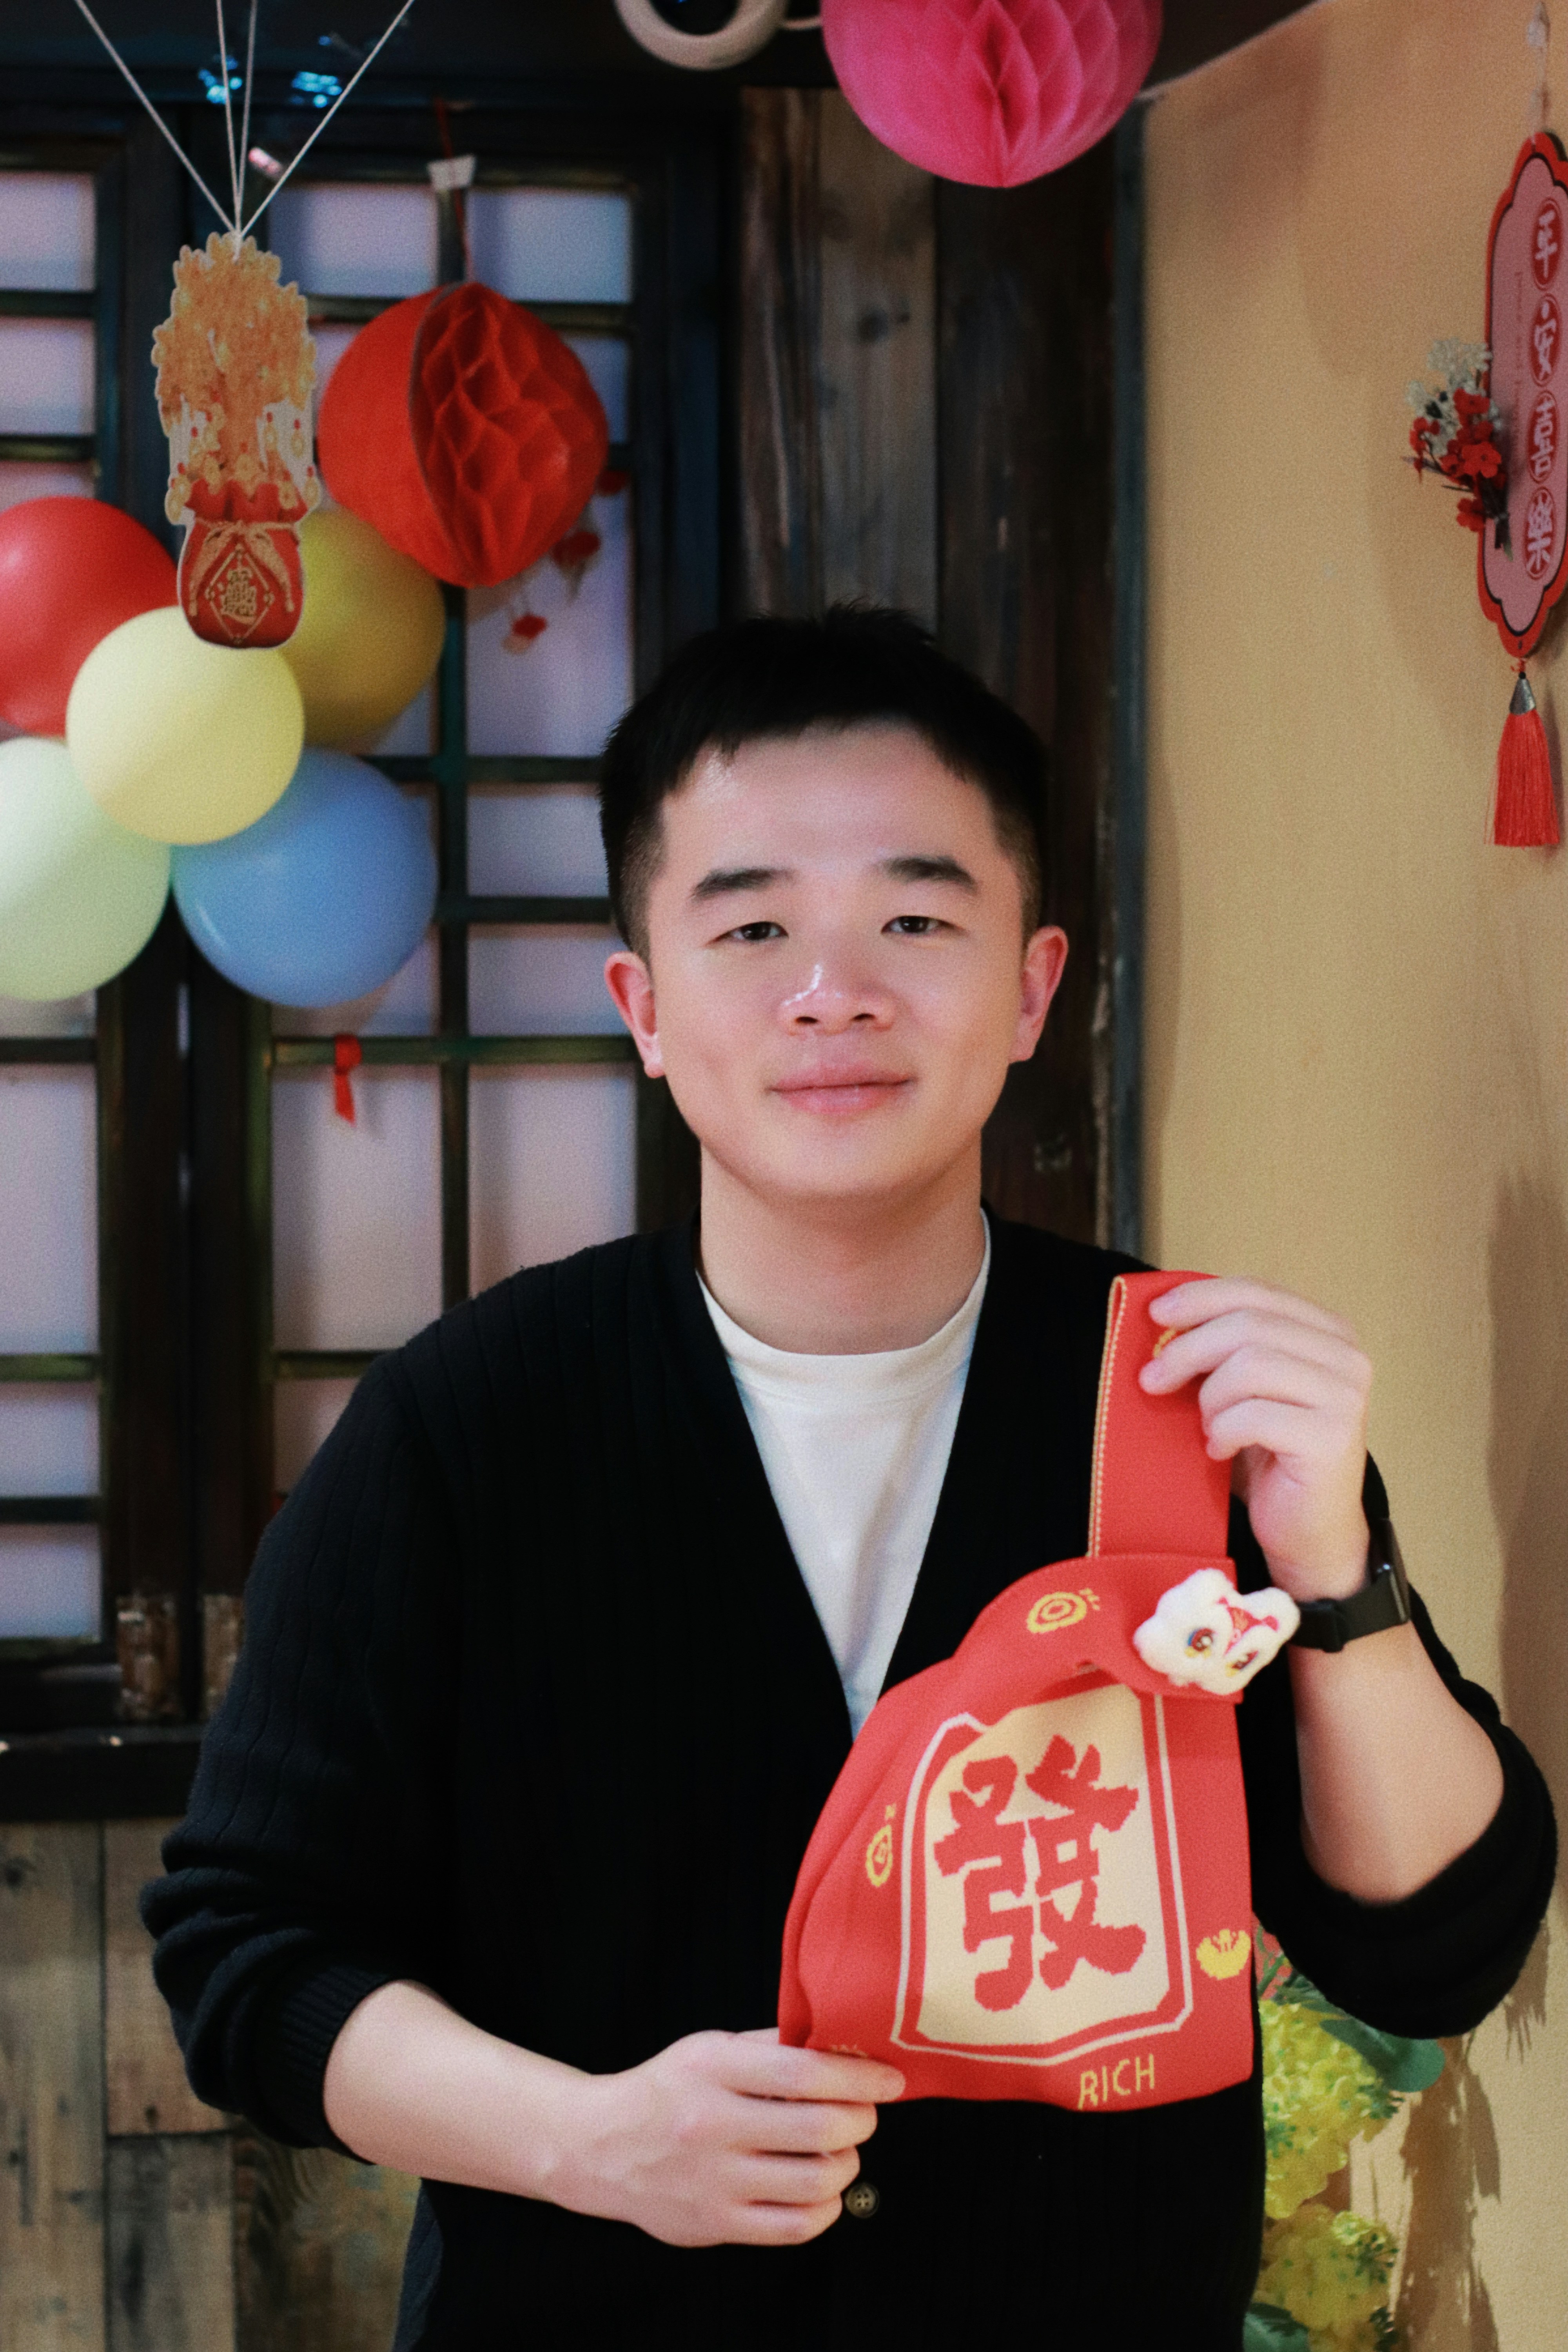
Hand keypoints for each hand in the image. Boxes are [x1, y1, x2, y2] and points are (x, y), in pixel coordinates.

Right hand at [549, 2028, 903, 2247]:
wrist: (601, 2146)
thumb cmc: (668, 2091)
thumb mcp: (711, 2049)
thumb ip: (772, 2046)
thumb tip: (842, 2047)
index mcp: (714, 2069)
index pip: (805, 2071)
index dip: (860, 2077)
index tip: (889, 2079)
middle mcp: (713, 2124)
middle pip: (819, 2126)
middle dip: (861, 2120)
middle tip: (865, 2115)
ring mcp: (714, 2180)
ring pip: (815, 2179)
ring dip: (847, 2164)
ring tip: (841, 2151)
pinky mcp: (715, 2224)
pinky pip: (794, 2226)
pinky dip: (825, 2208)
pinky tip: (823, 2190)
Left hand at [1139, 1278, 1371, 1602]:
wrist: (1307, 1533)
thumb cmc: (1268, 1458)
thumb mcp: (1241, 1389)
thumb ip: (1221, 1348)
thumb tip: (1162, 1317)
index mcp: (1328, 1333)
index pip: (1257, 1292)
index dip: (1201, 1297)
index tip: (1156, 1315)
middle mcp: (1347, 1357)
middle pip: (1248, 1324)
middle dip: (1189, 1348)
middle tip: (1152, 1379)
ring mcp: (1345, 1397)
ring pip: (1250, 1364)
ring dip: (1210, 1398)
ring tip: (1207, 1427)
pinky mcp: (1331, 1438)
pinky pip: (1253, 1415)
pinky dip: (1223, 1431)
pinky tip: (1221, 1450)